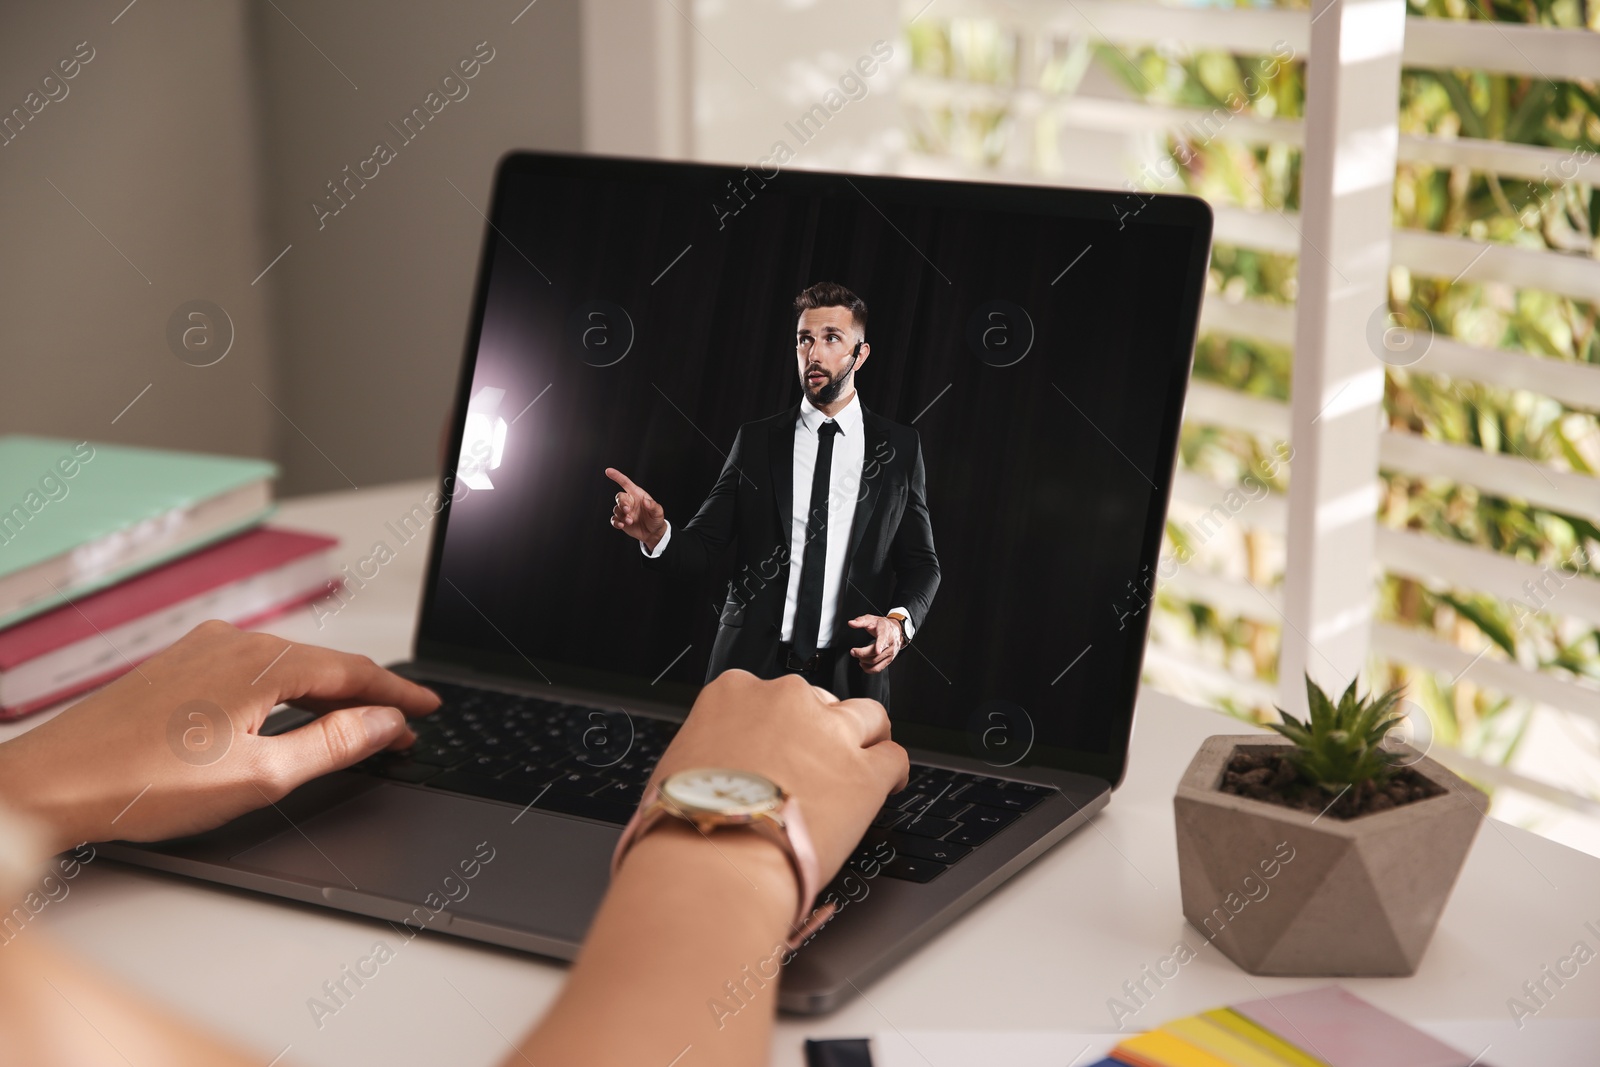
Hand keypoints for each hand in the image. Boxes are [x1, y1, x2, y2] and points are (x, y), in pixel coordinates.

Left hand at [0, 620, 439, 855]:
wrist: (51, 784)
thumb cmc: (143, 785)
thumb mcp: (261, 776)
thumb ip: (334, 744)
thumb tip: (383, 724)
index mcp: (262, 662)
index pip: (354, 672)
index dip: (399, 695)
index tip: (429, 710)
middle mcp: (234, 643)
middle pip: (325, 664)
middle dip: (368, 696)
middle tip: (401, 729)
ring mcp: (202, 650)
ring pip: (289, 665)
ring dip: (328, 693)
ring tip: (357, 723)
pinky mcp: (178, 665)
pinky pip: (254, 669)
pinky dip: (288, 690)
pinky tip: (291, 712)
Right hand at [605, 467, 666, 551]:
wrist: (653, 533)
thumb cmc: (656, 519)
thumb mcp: (658, 512)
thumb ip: (653, 506)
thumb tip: (646, 501)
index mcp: (637, 495)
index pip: (625, 483)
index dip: (617, 476)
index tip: (608, 471)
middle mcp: (629, 501)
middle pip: (619, 497)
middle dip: (622, 503)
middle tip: (627, 510)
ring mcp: (625, 511)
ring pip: (616, 509)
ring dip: (621, 515)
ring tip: (630, 521)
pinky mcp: (621, 520)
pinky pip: (614, 519)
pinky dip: (616, 522)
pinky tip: (622, 525)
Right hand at [650, 670, 907, 884]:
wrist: (713, 860)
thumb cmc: (687, 823)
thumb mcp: (679, 766)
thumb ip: (711, 752)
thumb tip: (718, 771)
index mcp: (733, 694)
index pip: (766, 693)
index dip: (777, 723)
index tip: (778, 742)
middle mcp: (785, 700)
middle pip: (818, 701)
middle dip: (818, 730)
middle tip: (814, 763)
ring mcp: (829, 732)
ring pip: (868, 717)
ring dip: (867, 738)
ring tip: (866, 759)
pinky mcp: (864, 772)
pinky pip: (895, 758)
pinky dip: (894, 772)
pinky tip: (889, 785)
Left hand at [847, 614, 903, 673]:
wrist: (896, 630)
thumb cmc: (883, 625)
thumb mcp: (872, 619)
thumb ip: (860, 621)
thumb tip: (851, 623)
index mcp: (886, 632)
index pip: (883, 639)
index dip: (880, 645)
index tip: (877, 650)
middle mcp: (890, 644)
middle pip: (876, 653)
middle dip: (862, 653)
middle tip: (853, 651)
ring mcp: (890, 653)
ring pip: (876, 662)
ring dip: (864, 661)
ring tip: (858, 656)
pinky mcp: (889, 660)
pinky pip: (879, 668)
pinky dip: (869, 669)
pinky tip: (863, 664)